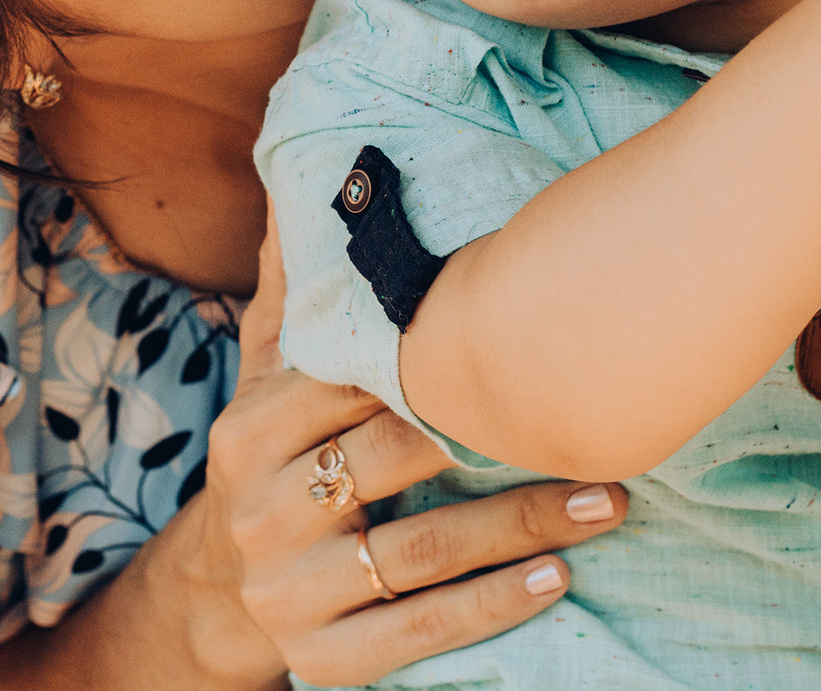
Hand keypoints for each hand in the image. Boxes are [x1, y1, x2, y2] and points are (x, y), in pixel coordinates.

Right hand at [176, 217, 627, 687]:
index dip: (432, 369)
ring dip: (519, 528)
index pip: (351, 389)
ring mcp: (288, 590)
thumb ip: (291, 291)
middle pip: (393, 465)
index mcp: (249, 430)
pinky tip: (556, 580)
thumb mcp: (263, 377)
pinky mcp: (321, 659)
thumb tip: (306, 178)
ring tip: (605, 501)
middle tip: (592, 423)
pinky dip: (491, 607)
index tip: (516, 341)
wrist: (215, 595)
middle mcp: (261, 509)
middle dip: (494, 442)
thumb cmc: (270, 463)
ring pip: (419, 552)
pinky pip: (420, 630)